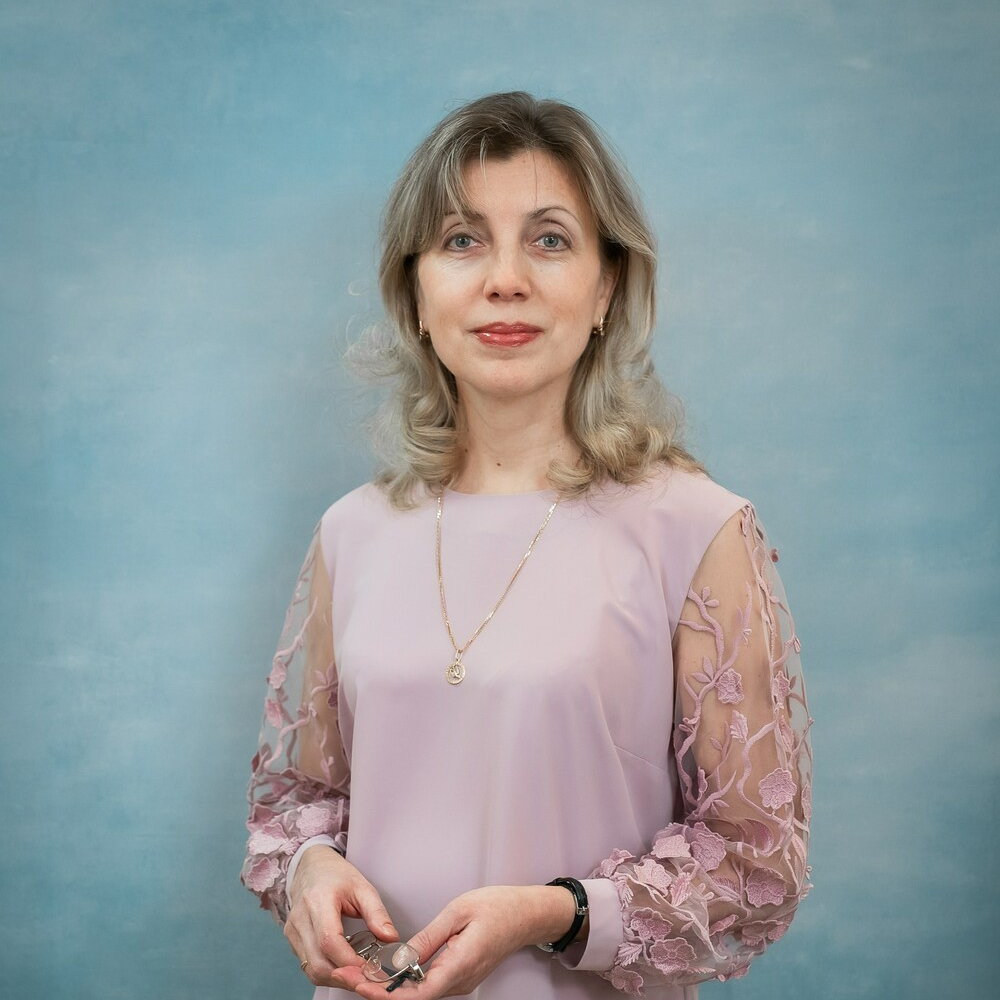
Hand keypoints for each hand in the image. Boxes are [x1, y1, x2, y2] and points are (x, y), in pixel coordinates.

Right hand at [284, 845, 399, 991]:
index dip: (350, 962)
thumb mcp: (362, 886)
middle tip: (369, 979)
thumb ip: (377, 913)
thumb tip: (391, 939)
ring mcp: (293, 932)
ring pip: (312, 970)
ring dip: (337, 979)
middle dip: (345, 977)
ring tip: (359, 975)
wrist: (310, 866)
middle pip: (318, 963)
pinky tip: (344, 967)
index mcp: (318, 901)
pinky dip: (328, 972)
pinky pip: (309, 966)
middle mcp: (301, 919)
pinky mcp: (292, 941)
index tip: (371, 970)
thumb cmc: (335, 874)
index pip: (329, 941)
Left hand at [352, 885, 554, 998]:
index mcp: (461, 965)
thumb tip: (400, 959)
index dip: (388, 995)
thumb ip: (429, 938)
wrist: (527, 914)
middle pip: (416, 999)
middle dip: (382, 992)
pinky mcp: (462, 976)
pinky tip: (391, 971)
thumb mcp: (458, 911)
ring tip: (364, 974)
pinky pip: (431, 985)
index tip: (363, 987)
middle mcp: (461, 981)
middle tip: (352, 977)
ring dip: (393, 989)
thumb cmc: (498, 906)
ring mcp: (463, 981)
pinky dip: (408, 982)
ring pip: (422, 994)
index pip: (418, 994)